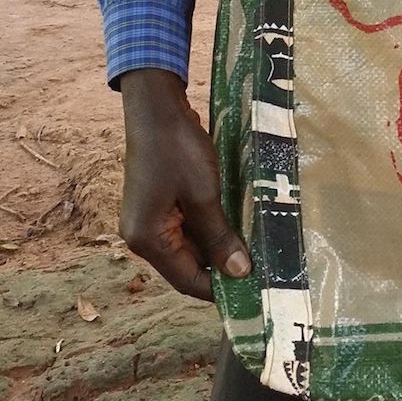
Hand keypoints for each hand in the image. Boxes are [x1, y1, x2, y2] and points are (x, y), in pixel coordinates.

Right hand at [119, 67, 251, 300]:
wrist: (156, 107)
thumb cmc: (177, 150)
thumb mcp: (203, 194)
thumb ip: (219, 236)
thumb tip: (238, 273)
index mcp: (147, 240)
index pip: (187, 280)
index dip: (220, 289)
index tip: (253, 292)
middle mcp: (142, 237)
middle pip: (186, 266)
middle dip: (221, 268)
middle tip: (259, 271)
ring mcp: (148, 220)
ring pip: (187, 247)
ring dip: (216, 247)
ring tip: (251, 250)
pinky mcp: (157, 204)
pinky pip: (185, 228)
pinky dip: (208, 229)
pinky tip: (233, 225)